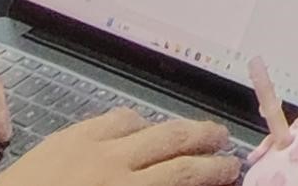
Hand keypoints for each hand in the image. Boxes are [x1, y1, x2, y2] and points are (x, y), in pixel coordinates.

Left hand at [0, 108, 241, 185]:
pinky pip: (109, 119)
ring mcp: (87, 145)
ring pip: (143, 123)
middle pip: (172, 140)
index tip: (232, 168)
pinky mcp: (65, 137)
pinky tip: (137, 126)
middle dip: (204, 138)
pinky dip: (132, 121)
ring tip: (187, 131)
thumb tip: (177, 184)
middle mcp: (112, 163)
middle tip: (224, 140)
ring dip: (170, 126)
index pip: (185, 173)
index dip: (215, 169)